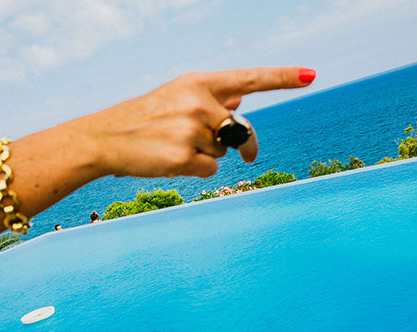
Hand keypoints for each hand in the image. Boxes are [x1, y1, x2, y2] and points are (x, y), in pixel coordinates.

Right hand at [80, 67, 314, 179]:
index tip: (312, 76)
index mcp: (200, 82)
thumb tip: (240, 101)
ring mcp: (192, 130)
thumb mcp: (177, 97)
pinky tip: (172, 161)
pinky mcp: (184, 157)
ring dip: (207, 156)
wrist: (105, 138)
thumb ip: (211, 99)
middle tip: (247, 154)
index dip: (283, 78)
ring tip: (175, 147)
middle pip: (242, 130)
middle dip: (243, 144)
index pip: (250, 79)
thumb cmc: (145, 118)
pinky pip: (211, 171)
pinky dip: (196, 171)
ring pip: (224, 153)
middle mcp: (199, 102)